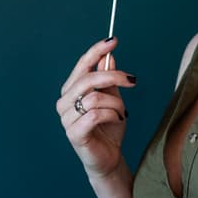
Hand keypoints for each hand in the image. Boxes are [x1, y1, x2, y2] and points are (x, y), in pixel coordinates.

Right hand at [56, 37, 136, 179]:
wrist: (109, 157)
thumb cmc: (109, 127)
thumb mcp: (113, 98)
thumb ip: (108, 79)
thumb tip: (108, 57)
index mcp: (71, 90)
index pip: (82, 65)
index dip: (96, 51)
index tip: (113, 40)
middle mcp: (65, 102)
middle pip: (87, 79)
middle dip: (113, 76)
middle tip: (132, 80)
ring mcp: (66, 119)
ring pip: (95, 98)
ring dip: (116, 103)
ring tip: (122, 112)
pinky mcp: (74, 133)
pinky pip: (95, 115)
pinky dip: (112, 114)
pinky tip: (118, 120)